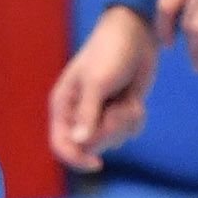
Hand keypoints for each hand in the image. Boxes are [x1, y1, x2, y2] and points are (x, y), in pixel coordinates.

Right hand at [49, 3, 156, 173]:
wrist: (136, 33)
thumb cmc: (109, 52)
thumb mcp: (97, 82)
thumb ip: (87, 113)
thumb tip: (79, 143)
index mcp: (63, 106)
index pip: (60, 145)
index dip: (76, 159)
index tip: (97, 163)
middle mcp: (79, 114)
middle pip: (91, 147)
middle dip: (110, 131)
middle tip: (120, 109)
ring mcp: (101, 114)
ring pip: (113, 140)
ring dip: (125, 123)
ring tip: (128, 100)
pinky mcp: (121, 111)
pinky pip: (129, 132)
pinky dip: (135, 119)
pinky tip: (135, 100)